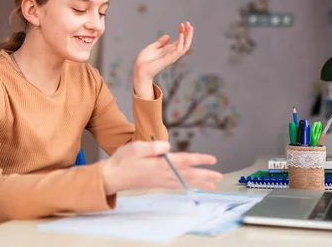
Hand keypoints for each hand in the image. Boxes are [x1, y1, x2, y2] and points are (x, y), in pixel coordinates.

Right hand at [101, 140, 221, 194]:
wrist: (112, 177)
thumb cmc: (123, 160)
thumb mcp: (135, 148)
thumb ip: (152, 148)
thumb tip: (168, 146)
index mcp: (159, 164)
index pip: (184, 161)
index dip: (199, 160)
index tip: (212, 160)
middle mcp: (163, 174)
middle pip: (188, 174)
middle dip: (205, 175)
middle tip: (219, 176)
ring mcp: (161, 180)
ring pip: (185, 181)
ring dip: (199, 182)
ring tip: (212, 185)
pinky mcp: (158, 182)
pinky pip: (177, 185)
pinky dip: (188, 185)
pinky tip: (193, 186)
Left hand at [133, 22, 193, 83]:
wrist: (139, 70)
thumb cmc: (144, 61)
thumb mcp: (153, 47)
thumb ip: (160, 42)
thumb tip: (168, 36)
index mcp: (169, 51)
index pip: (180, 41)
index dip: (183, 32)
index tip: (183, 24)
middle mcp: (172, 54)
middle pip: (184, 43)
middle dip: (188, 33)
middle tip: (189, 23)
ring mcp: (171, 56)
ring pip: (185, 46)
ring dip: (187, 36)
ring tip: (188, 26)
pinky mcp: (169, 59)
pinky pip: (178, 50)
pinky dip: (181, 42)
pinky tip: (181, 34)